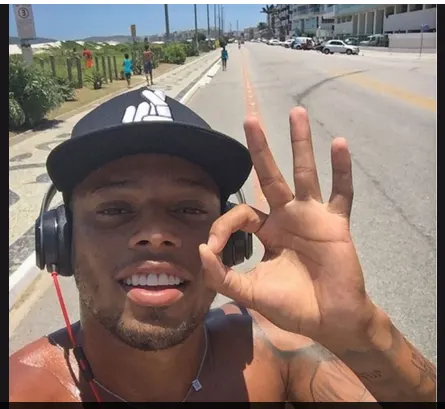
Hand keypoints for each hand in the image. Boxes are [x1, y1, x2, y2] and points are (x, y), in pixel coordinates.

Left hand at [199, 107, 378, 349]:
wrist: (330, 320)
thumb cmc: (292, 307)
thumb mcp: (250, 293)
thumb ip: (223, 276)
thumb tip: (200, 251)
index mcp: (267, 231)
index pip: (241, 214)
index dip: (223, 226)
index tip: (213, 248)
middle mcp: (287, 216)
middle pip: (270, 176)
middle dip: (260, 149)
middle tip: (249, 119)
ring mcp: (312, 216)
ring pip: (304, 174)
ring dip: (300, 144)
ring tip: (295, 112)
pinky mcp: (336, 223)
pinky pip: (341, 193)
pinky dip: (342, 170)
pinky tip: (339, 143)